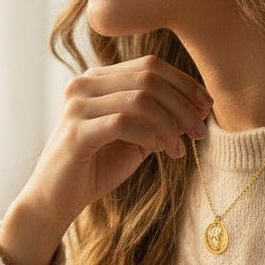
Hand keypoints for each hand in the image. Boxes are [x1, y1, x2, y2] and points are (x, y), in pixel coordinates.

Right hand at [21, 55, 212, 228]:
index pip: (149, 66)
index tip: (207, 107)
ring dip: (170, 123)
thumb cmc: (97, 166)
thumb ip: (160, 118)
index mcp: (97, 79)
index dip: (184, 83)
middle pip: (148, 78)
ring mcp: (77, 106)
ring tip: (180, 148)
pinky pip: (124, 123)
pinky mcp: (76, 132)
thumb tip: (200, 106)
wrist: (57, 199)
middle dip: (182, 104)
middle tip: (200, 132)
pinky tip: (161, 151)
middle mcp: (84, 84)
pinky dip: (150, 135)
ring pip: (140, 99)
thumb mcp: (136, 137)